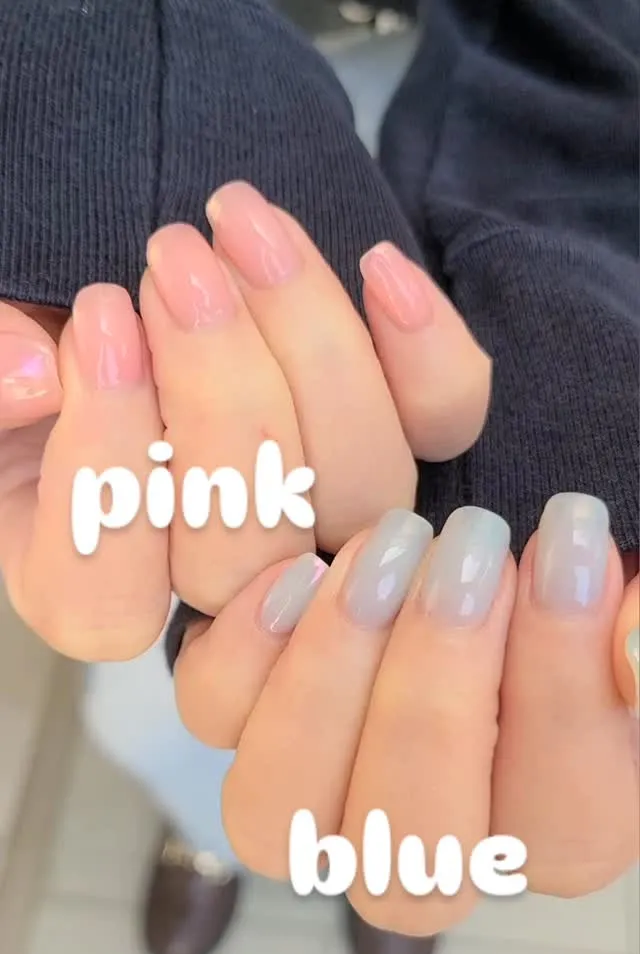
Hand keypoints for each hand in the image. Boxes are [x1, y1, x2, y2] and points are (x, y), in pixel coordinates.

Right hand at [0, 182, 489, 659]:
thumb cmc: (49, 322)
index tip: (98, 323)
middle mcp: (216, 571)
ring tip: (241, 228)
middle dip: (219, 393)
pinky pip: (442, 426)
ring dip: (311, 349)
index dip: (110, 471)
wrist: (151, 254)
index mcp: (92, 575)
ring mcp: (317, 511)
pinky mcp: (390, 435)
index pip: (106, 598)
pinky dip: (424, 350)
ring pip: (357, 488)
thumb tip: (35, 377)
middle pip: (249, 550)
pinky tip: (377, 270)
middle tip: (172, 260)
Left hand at [174, 504, 638, 934]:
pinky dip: (244, 652)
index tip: (570, 541)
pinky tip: (303, 568)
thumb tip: (630, 648)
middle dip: (438, 691)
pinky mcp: (250, 716)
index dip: (563, 688)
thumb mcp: (618, 588)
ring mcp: (321, 792)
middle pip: (414, 857)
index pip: (566, 829)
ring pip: (281, 819)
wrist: (484, 524)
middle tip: (471, 546)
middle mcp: (429, 840)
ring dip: (330, 680)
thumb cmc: (561, 563)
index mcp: (554, 825)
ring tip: (388, 548)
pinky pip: (213, 723)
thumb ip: (638, 627)